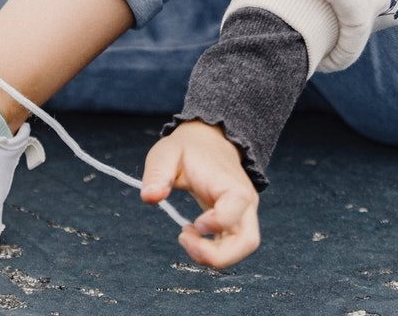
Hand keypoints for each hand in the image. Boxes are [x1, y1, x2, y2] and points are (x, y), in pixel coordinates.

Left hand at [141, 120, 259, 267]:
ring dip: (214, 256)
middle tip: (185, 240)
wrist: (207, 142)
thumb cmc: (188, 149)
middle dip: (216, 254)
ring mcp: (243, 214)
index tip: (192, 224)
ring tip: (186, 238)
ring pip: (242, 248)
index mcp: (232, 186)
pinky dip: (213, 250)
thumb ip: (157, 174)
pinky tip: (193, 236)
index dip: (215, 224)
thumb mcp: (166, 154)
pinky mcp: (236, 221)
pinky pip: (233, 246)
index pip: (235, 214)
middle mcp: (245, 203)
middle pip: (247, 242)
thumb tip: (150, 197)